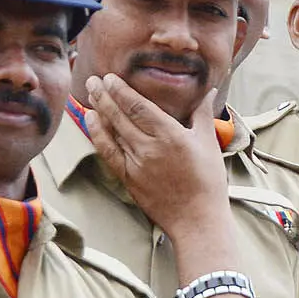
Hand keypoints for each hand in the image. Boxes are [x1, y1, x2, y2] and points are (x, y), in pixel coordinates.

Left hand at [81, 75, 228, 237]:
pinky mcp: (129, 178)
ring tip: (90, 94)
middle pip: (121, 116)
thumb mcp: (209, 143)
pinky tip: (92, 121)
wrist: (197, 219)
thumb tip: (208, 92)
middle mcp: (150, 148)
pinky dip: (98, 135)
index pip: (139, 106)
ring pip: (112, 132)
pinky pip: (108, 152)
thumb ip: (203, 114)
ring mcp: (137, 164)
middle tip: (92, 80)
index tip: (111, 78)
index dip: (122, 90)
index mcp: (171, 135)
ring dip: (99, 111)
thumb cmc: (207, 183)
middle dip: (104, 95)